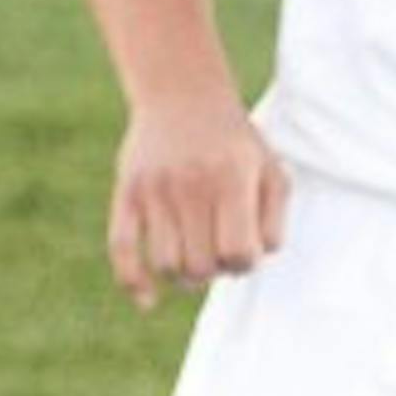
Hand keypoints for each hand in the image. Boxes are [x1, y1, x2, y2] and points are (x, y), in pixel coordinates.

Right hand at [107, 97, 291, 309]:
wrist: (182, 94)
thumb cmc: (234, 142)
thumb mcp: (271, 171)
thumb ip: (273, 221)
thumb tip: (252, 261)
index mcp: (231, 180)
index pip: (239, 255)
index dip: (244, 262)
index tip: (243, 246)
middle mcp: (191, 185)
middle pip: (202, 266)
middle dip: (215, 269)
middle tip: (218, 248)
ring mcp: (154, 190)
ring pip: (167, 265)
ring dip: (184, 274)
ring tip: (194, 255)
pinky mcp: (127, 192)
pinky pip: (122, 250)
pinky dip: (134, 282)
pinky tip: (148, 301)